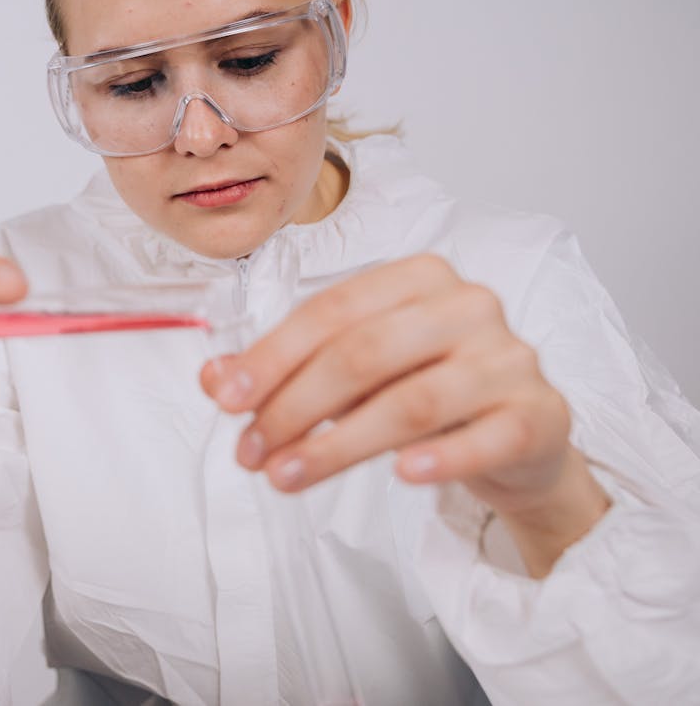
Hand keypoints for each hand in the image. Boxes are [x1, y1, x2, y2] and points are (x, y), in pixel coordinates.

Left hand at [200, 254, 608, 575]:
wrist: (517, 437)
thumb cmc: (425, 388)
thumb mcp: (351, 376)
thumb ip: (284, 371)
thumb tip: (215, 378)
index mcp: (417, 277)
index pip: (330, 312)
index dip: (272, 357)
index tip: (228, 401)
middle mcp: (467, 304)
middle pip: (363, 352)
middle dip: (294, 405)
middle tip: (251, 452)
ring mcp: (509, 358)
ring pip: (413, 400)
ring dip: (340, 444)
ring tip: (288, 476)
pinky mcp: (539, 413)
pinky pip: (486, 436)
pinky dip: (442, 456)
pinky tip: (402, 475)